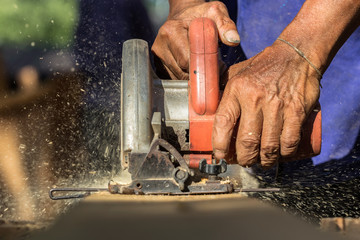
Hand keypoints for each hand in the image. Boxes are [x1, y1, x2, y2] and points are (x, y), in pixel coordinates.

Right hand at [151, 1, 239, 79]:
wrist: (184, 15)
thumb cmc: (201, 15)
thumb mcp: (216, 13)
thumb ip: (226, 26)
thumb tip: (234, 40)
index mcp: (171, 32)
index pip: (187, 60)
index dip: (203, 67)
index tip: (215, 67)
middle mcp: (160, 45)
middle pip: (181, 72)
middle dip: (199, 74)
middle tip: (213, 69)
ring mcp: (157, 57)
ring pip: (177, 78)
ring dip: (192, 78)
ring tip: (204, 67)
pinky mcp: (158, 65)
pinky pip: (174, 79)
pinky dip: (185, 78)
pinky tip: (194, 69)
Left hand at [212, 41, 320, 168]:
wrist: (296, 55)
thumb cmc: (263, 67)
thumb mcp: (237, 72)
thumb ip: (223, 90)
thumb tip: (207, 110)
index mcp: (237, 89)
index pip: (223, 123)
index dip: (219, 145)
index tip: (220, 156)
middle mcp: (255, 98)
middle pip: (247, 141)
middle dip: (244, 159)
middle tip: (244, 161)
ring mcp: (277, 105)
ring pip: (268, 146)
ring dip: (264, 161)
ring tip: (262, 162)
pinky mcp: (296, 110)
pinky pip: (289, 141)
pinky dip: (284, 154)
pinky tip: (280, 155)